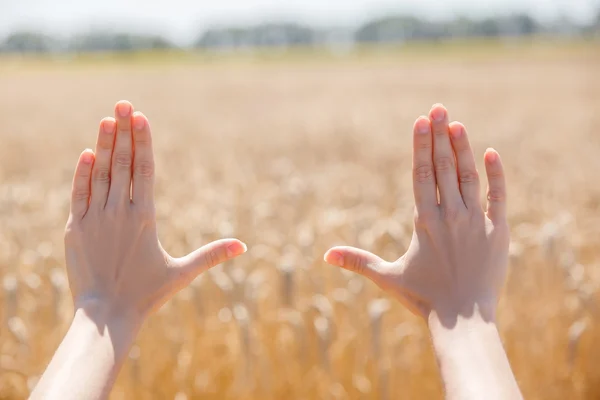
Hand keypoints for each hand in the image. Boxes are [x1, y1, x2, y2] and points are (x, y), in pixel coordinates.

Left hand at [65, 100, 246, 321]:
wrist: (106, 315)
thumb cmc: (147, 294)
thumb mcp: (183, 272)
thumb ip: (212, 255)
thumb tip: (244, 247)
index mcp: (145, 217)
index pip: (145, 169)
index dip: (144, 140)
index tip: (141, 116)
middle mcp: (119, 212)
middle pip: (123, 163)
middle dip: (125, 131)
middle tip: (124, 103)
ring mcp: (95, 218)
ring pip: (101, 173)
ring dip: (105, 145)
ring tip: (108, 119)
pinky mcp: (76, 229)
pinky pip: (79, 193)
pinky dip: (83, 173)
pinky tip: (87, 153)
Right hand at [324, 104, 507, 323]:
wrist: (464, 319)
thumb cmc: (425, 298)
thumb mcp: (387, 277)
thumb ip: (358, 261)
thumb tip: (325, 256)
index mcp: (424, 221)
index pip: (421, 175)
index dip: (420, 146)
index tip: (420, 121)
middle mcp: (450, 215)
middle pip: (443, 167)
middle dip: (439, 135)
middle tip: (438, 108)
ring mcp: (476, 221)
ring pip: (468, 176)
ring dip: (463, 148)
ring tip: (456, 123)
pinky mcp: (498, 231)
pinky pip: (499, 196)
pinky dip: (496, 175)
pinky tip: (491, 153)